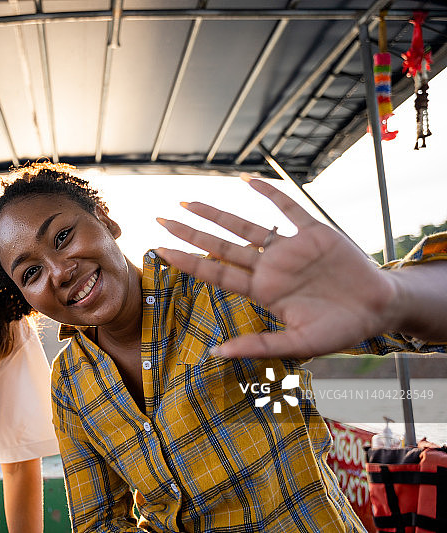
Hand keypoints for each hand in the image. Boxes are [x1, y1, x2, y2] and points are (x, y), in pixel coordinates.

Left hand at [155, 178, 396, 358]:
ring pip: (246, 226)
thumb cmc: (340, 330)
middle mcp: (269, 267)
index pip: (215, 273)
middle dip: (190, 234)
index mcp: (262, 291)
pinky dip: (270, 193)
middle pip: (221, 247)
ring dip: (217, 214)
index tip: (160, 251)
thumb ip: (258, 345)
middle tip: (161, 220)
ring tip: (188, 202)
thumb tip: (215, 353)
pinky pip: (288, 208)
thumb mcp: (298, 344)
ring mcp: (289, 249)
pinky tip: (248, 181)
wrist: (380, 310)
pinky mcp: (314, 233)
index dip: (187, 261)